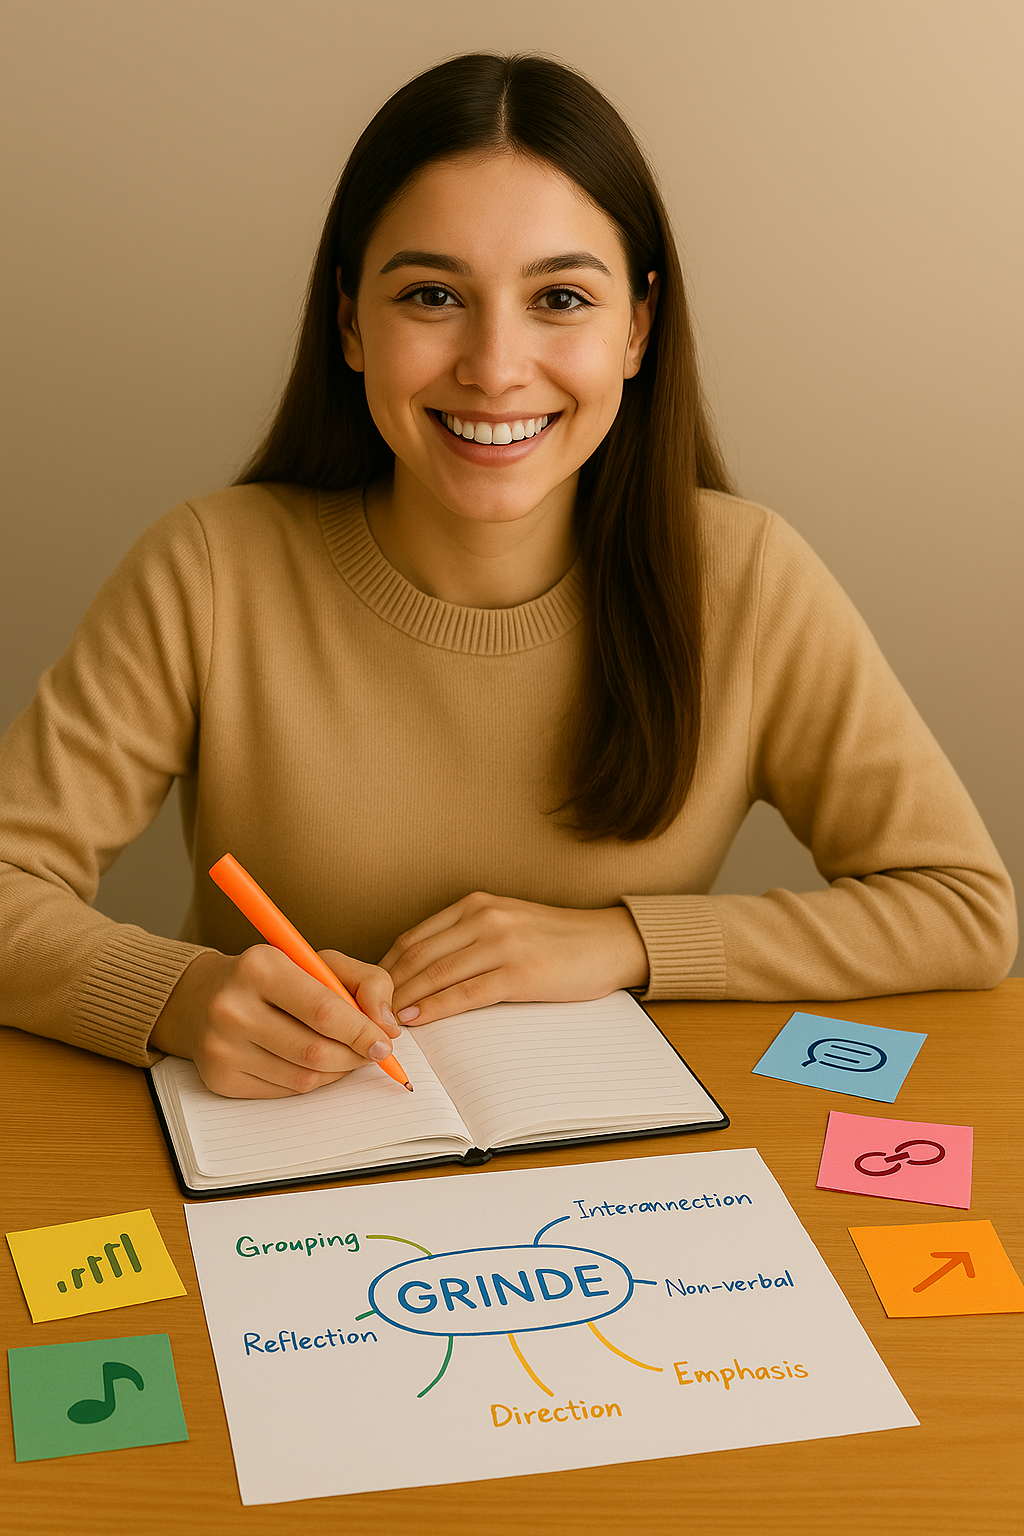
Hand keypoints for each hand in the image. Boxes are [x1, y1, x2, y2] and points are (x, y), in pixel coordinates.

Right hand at [150, 946, 400, 1097]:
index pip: (324, 1011)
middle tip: (371, 1052)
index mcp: (259, 966)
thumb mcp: (319, 961)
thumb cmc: (272, 977)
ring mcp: (221, 1047)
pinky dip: (310, 1081)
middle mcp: (233, 1007)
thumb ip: (366, 982)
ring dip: (336, 1071)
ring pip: (303, 1077)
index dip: (362, 1032)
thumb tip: (388, 1026)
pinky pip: (284, 1091)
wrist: (201, 997)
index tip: (385, 1042)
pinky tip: (312, 1063)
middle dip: (355, 1056)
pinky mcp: (219, 1078)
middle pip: (316, 1050)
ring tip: (344, 1055)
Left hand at [379, 892, 649, 1024]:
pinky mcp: (521, 972)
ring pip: (435, 974)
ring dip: (401, 1001)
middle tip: (362, 1014)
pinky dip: (434, 1007)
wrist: (611, 943)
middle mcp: (485, 917)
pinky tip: (415, 1019)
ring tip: (379, 1022)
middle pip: (416, 955)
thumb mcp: (507, 926)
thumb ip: (467, 940)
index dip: (382, 968)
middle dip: (383, 988)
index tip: (365, 993)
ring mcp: (502, 943)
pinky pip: (466, 993)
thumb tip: (422, 974)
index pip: (412, 938)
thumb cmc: (559, 942)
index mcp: (476, 905)